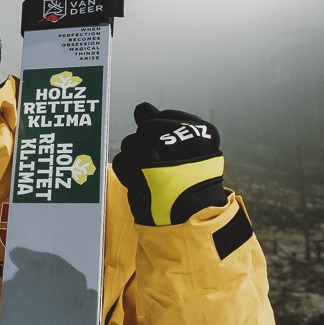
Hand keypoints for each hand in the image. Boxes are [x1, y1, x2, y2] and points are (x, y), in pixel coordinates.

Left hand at [112, 103, 227, 225]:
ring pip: (131, 143)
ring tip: (151, 172)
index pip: (165, 116)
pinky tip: (141, 180)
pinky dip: (128, 170)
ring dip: (135, 156)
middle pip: (145, 127)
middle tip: (158, 160)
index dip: (160, 130)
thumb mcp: (189, 147)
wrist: (193, 218)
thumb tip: (142, 107)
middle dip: (145, 141)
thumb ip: (164, 125)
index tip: (169, 147)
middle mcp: (180, 143)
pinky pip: (122, 161)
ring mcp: (158, 159)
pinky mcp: (139, 177)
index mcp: (201, 133)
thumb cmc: (192, 181)